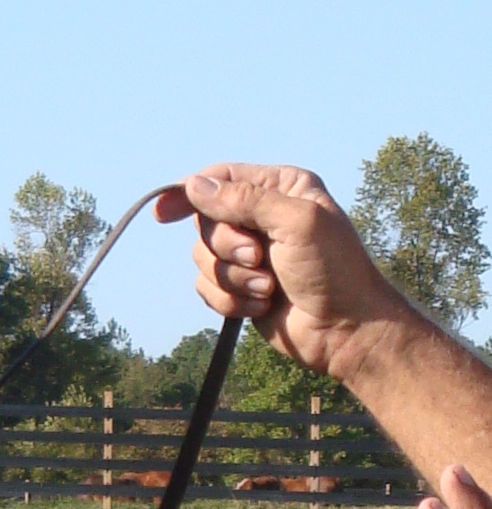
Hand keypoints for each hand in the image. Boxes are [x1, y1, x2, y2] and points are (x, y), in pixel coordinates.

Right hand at [153, 164, 405, 378]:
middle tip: (259, 259)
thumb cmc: (334, 270)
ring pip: (202, 258)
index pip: (220, 178)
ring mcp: (251, 253)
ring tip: (267, 288)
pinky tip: (261, 306)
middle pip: (206, 222)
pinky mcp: (241, 287)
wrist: (346, 329)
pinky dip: (230, 301)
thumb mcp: (296, 223)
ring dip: (232, 278)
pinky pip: (207, 288)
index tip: (162, 214)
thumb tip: (193, 186)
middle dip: (227, 246)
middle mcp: (262, 216)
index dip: (188, 193)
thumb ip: (244, 200)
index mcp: (281, 188)